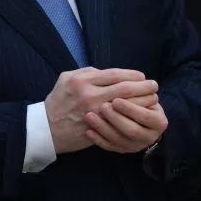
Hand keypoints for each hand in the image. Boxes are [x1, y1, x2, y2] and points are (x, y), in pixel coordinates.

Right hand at [44, 67, 158, 153]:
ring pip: (125, 105)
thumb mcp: (67, 78)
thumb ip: (88, 73)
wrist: (46, 127)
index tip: (143, 76)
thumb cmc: (57, 100)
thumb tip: (110, 73)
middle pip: (124, 89)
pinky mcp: (96, 127)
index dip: (133, 75)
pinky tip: (140, 114)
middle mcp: (90, 95)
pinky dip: (132, 116)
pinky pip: (120, 120)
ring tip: (152, 99)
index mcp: (83, 80)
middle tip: (154, 86)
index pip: (115, 75)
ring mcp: (94, 113)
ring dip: (142, 102)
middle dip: (143, 87)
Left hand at [83, 99, 167, 153]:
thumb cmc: (140, 99)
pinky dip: (98, 140)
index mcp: (159, 122)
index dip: (130, 108)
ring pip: (119, 140)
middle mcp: (150, 136)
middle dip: (116, 118)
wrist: (138, 115)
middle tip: (102, 107)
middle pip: (132, 130)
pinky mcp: (123, 150)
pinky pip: (109, 147)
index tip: (116, 99)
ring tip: (89, 116)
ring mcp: (136, 146)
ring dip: (103, 128)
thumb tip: (128, 83)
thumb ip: (138, 92)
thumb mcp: (144, 94)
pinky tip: (88, 131)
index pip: (145, 116)